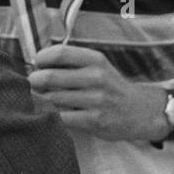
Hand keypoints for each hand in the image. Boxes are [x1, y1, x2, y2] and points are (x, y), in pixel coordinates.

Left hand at [28, 44, 165, 142]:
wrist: (139, 112)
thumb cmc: (110, 87)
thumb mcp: (97, 67)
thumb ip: (70, 63)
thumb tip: (34, 66)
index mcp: (95, 59)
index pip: (59, 53)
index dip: (41, 59)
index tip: (37, 66)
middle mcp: (96, 77)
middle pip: (50, 77)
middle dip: (35, 82)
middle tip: (34, 86)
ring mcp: (96, 100)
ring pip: (52, 99)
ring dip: (41, 100)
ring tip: (42, 100)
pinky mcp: (95, 120)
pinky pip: (61, 117)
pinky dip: (51, 116)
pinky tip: (52, 114)